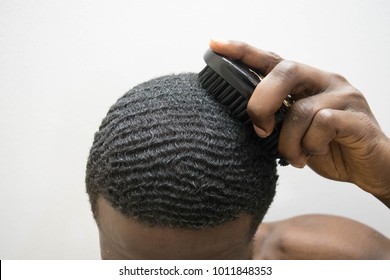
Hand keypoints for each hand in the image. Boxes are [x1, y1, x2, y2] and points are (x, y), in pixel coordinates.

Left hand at [210, 40, 389, 206]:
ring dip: (288, 141)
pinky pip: (323, 125)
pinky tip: (312, 154)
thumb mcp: (294, 131)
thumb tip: (250, 120)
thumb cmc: (327, 146)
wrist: (367, 167)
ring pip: (301, 110)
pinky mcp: (357, 117)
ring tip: (294, 156)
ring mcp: (343, 96)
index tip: (215, 44)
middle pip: (285, 71)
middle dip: (262, 103)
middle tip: (261, 129)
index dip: (243, 52)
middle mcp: (323, 81)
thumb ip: (277, 118)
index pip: (271, 60)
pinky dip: (310, 146)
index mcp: (304, 83)